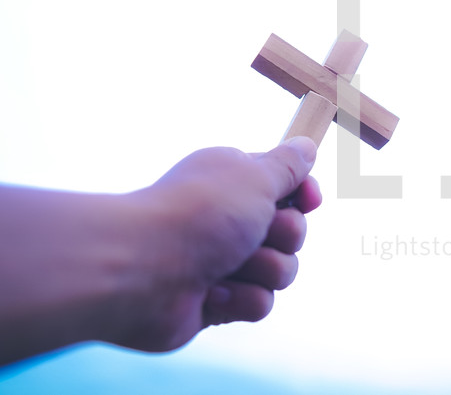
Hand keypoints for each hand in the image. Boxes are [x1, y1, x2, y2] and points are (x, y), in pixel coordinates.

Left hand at [111, 137, 321, 351]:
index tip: (309, 199)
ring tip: (229, 266)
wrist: (141, 273)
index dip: (303, 194)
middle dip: (284, 235)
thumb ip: (287, 165)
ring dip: (265, 269)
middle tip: (258, 232)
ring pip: (281, 271)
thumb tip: (306, 146)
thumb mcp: (255, 177)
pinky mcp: (218, 300)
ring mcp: (224, 261)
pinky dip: (241, 298)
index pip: (288, 186)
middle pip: (292, 231)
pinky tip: (212, 293)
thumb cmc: (198, 215)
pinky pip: (259, 303)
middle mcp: (229, 219)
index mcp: (235, 182)